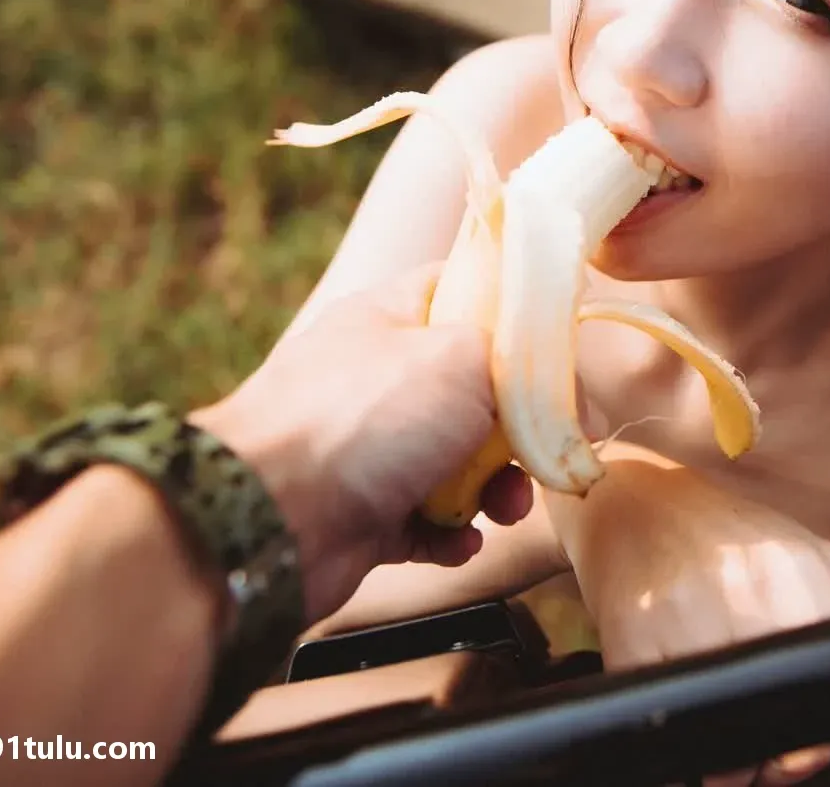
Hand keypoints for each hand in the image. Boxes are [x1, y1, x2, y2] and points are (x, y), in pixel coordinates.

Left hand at [190, 264, 532, 625]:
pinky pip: (428, 521)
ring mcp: (368, 448)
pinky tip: (458, 540)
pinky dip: (451, 533)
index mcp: (392, 318)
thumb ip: (516, 355)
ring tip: (503, 508)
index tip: (558, 348)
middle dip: (518, 427)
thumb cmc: (360, 420)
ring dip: (494, 490)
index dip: (516, 312)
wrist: (270, 520)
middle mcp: (378, 378)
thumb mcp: (460, 355)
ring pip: (459, 462)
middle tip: (542, 450)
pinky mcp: (363, 513)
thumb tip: (550, 384)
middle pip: (475, 389)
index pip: (464, 289)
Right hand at [552, 444, 829, 786]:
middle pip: (804, 746)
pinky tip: (708, 727)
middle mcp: (755, 613)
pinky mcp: (641, 660)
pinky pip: (684, 750)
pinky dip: (699, 760)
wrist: (631, 504)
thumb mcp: (819, 549)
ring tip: (747, 733)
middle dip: (806, 758)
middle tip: (795, 737)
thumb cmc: (734, 534)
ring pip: (741, 762)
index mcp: (807, 588)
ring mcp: (694, 640)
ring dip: (749, 768)